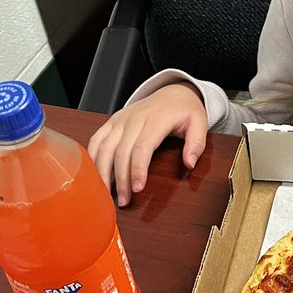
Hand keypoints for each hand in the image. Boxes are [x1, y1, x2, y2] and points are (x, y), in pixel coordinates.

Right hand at [87, 83, 208, 206]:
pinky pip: (96, 139)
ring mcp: (120, 120)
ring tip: (106, 194)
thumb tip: (189, 163)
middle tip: (124, 201)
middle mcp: (134, 118)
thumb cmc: (184, 110)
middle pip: (121, 152)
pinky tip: (95, 174)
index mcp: (156, 119)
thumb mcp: (199, 123)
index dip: (137, 170)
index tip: (138, 189)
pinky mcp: (112, 122)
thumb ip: (196, 144)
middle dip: (120, 179)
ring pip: (104, 147)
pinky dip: (92, 157)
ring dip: (102, 172)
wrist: (172, 92)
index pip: (142, 147)